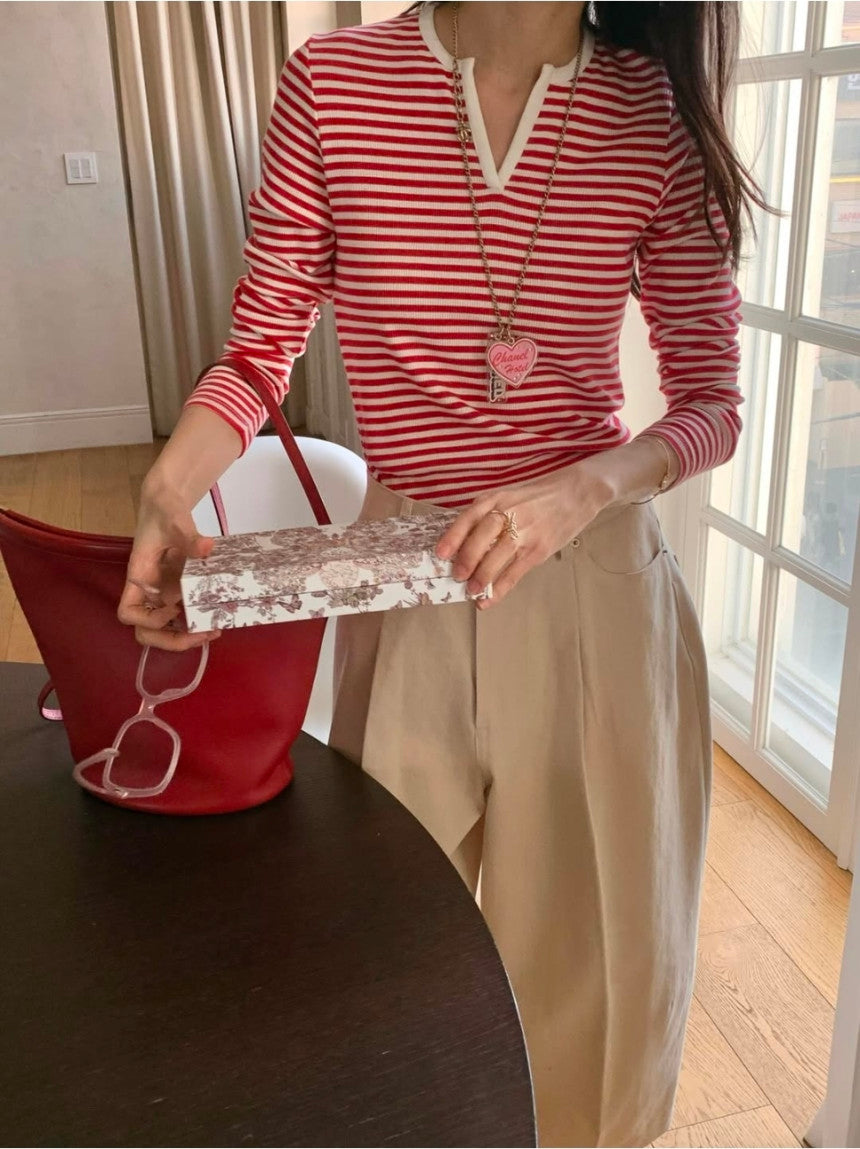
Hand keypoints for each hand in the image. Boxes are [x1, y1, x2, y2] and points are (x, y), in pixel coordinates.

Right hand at [117, 482, 221, 650]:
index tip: (174, 608)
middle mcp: (147, 592)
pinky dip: (195, 622)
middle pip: (145, 631)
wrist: (168, 503)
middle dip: (172, 639)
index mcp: (138, 576)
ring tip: (213, 630)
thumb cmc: (163, 511)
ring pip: (164, 629)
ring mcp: (161, 594)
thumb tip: (207, 548)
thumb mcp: (176, 520)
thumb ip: (189, 536)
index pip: (127, 612)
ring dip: (185, 636)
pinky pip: (181, 615)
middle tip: (203, 633)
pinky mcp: (176, 591)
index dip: (148, 619)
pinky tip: (216, 619)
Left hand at [435, 461, 613, 608]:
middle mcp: (511, 512)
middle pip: (482, 536)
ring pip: (498, 556)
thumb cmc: (540, 494)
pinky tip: (488, 599)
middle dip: (466, 559)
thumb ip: (489, 513)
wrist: (578, 491)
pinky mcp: (540, 549)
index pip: (469, 516)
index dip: (453, 536)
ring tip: (471, 590)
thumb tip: (463, 542)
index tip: (440, 553)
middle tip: (456, 576)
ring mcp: (527, 531)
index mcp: (498, 497)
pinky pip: (515, 572)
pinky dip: (500, 588)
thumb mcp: (510, 494)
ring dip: (481, 576)